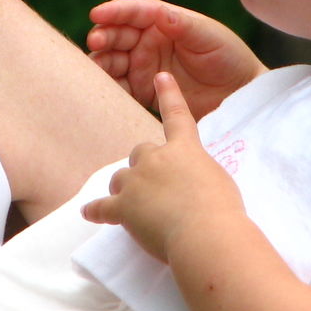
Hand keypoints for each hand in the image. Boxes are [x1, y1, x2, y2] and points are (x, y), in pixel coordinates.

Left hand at [81, 73, 244, 261]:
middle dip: (145, 166)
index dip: (170, 95)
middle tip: (159, 189)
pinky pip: (103, 207)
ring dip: (126, 188)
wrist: (206, 234)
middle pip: (140, 151)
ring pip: (120, 178)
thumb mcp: (218, 181)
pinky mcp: (123, 207)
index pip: (177, 116)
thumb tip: (189, 184)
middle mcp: (156, 158)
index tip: (161, 76)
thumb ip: (199, 174)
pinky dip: (96, 211)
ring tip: (140, 209)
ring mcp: (136, 181)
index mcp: (185, 149)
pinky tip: (88, 213)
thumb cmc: (222, 210)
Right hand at [87, 0, 266, 118]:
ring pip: (114, 59)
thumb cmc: (229, 57)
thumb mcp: (208, 36)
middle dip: (104, 36)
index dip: (116, 11)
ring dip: (102, 60)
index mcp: (165, 22)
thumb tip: (159, 12)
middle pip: (119, 34)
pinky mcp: (144, 91)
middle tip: (95, 41)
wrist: (239, 95)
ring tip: (96, 65)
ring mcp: (145, 66)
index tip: (97, 14)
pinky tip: (102, 86)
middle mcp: (150, 42)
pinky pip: (120, 87)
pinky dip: (108, 85)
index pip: (136, 12)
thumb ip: (182, 24)